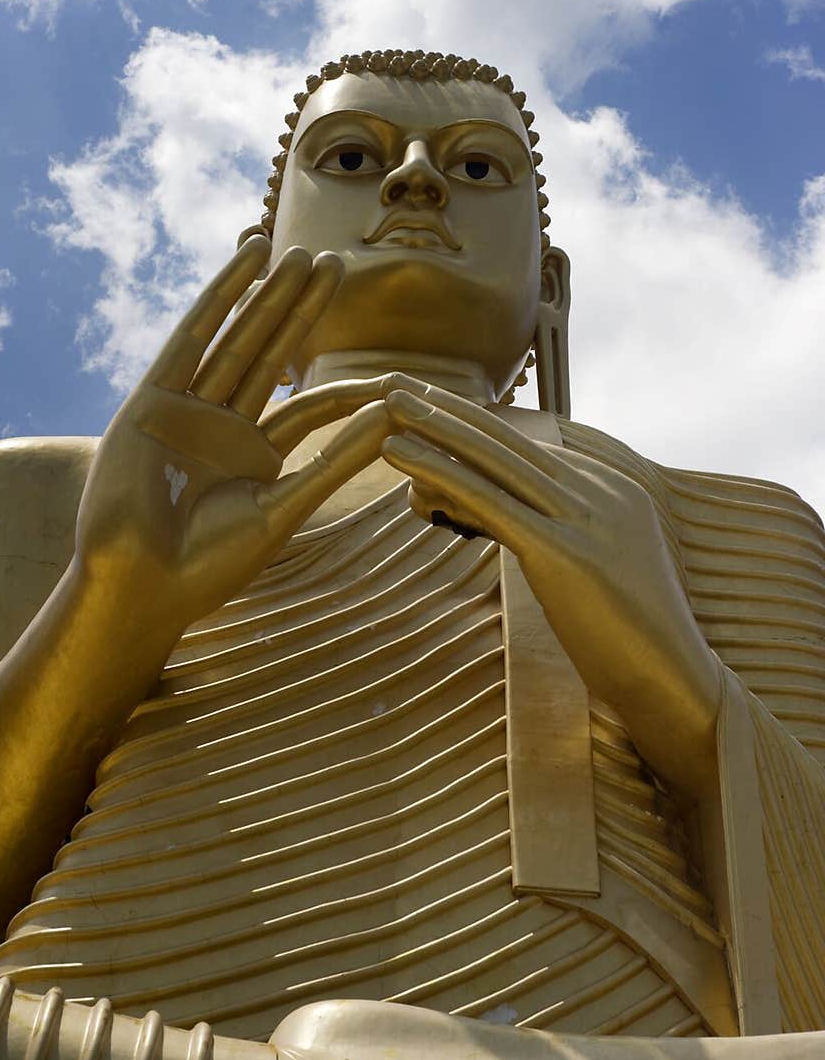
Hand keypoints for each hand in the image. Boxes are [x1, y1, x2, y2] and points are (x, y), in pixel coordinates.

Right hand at [74, 237, 394, 634]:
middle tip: (336, 261)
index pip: (308, 409)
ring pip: (237, 340)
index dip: (346, 388)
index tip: (393, 373)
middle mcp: (222, 428)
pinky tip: (248, 261)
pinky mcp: (153, 398)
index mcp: (255, 460)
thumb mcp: (282, 508)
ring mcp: (187, 410)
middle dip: (301, 310)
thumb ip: (334, 463)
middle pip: (271, 356)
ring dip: (267, 295)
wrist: (142, 584)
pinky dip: (220, 296)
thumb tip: (391, 418)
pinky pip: (192, 337)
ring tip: (301, 252)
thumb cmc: (210, 564)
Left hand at [381, 385, 720, 799]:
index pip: (532, 450)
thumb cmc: (627, 640)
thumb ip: (549, 537)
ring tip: (388, 399)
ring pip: (495, 460)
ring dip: (436, 425)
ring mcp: (584, 518)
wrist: (671, 680)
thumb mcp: (589, 573)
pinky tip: (399, 452)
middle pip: (510, 441)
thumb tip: (490, 520)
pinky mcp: (562, 551)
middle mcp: (599, 492)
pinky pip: (487, 500)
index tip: (429, 407)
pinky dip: (438, 471)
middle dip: (450, 408)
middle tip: (398, 379)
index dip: (474, 429)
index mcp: (611, 491)